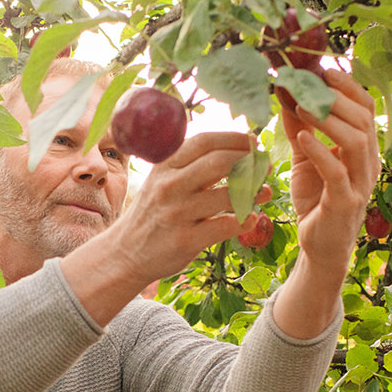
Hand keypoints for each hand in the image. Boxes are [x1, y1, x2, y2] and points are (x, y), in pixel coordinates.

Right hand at [105, 131, 271, 284]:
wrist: (126, 252)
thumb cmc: (154, 212)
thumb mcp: (162, 180)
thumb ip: (190, 164)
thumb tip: (236, 148)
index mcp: (165, 165)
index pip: (205, 142)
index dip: (235, 139)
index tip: (254, 144)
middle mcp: (169, 186)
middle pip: (219, 163)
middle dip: (249, 163)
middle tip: (265, 168)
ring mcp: (177, 213)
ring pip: (227, 195)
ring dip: (255, 192)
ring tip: (266, 193)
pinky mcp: (186, 240)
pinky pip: (225, 226)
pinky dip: (245, 221)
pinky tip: (251, 219)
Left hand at [277, 68, 379, 273]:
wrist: (319, 247)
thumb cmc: (315, 200)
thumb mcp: (305, 156)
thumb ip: (298, 126)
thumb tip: (285, 91)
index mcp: (364, 148)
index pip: (366, 108)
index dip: (348, 86)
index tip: (323, 69)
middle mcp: (369, 162)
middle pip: (364, 118)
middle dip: (337, 97)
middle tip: (308, 84)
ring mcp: (360, 183)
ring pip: (356, 141)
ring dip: (329, 120)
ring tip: (301, 108)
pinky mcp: (345, 202)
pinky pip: (337, 172)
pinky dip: (320, 151)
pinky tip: (302, 138)